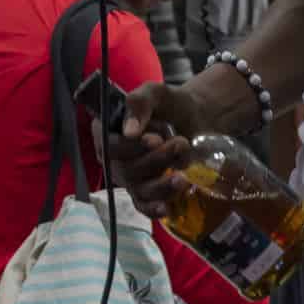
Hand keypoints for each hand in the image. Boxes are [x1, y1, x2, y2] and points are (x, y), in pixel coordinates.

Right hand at [106, 104, 192, 220]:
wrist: (196, 120)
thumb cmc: (171, 104)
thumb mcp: (156, 93)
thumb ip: (140, 103)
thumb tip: (128, 132)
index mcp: (108, 130)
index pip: (109, 146)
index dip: (131, 147)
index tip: (155, 139)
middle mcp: (114, 157)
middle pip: (126, 170)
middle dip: (156, 160)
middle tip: (181, 143)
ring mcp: (129, 177)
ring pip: (138, 190)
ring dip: (161, 185)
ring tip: (182, 178)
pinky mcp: (146, 191)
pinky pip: (143, 206)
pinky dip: (153, 209)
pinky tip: (166, 208)